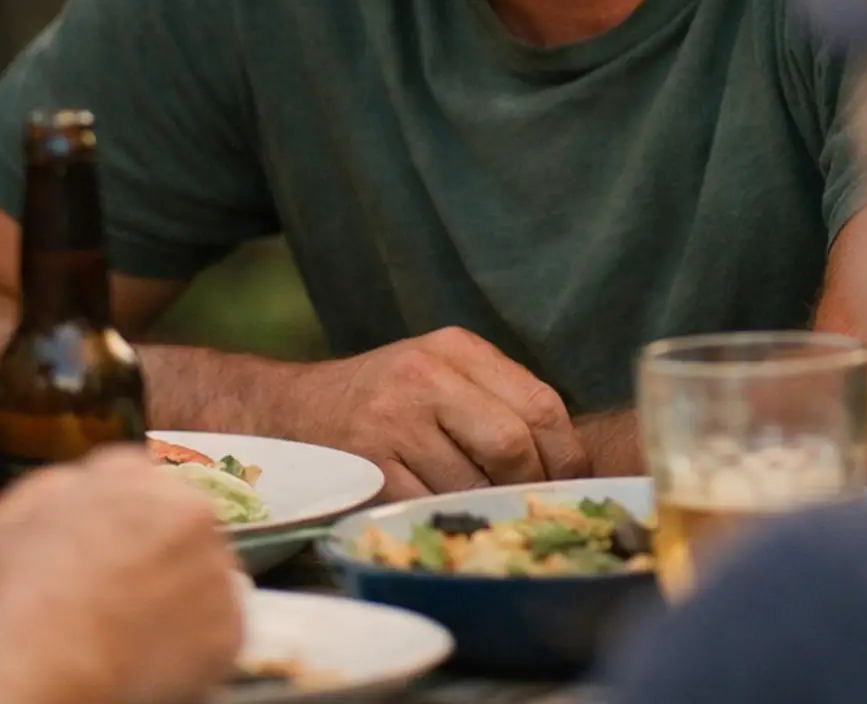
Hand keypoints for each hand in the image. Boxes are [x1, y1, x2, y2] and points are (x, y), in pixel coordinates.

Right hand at [0, 447, 241, 703]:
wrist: (36, 656)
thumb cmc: (8, 593)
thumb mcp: (2, 522)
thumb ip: (48, 497)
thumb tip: (69, 495)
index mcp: (128, 475)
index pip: (135, 481)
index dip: (118, 521)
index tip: (105, 551)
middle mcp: (184, 507)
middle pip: (180, 525)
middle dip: (156, 557)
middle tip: (119, 600)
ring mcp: (214, 566)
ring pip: (203, 581)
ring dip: (178, 603)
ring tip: (131, 638)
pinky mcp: (229, 625)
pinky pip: (216, 637)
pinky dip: (193, 655)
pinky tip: (152, 667)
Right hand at [269, 327, 588, 497]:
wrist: (293, 410)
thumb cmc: (385, 398)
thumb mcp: (441, 372)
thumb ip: (497, 399)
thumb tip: (568, 461)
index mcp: (455, 348)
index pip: (539, 403)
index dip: (566, 453)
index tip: (573, 480)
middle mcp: (424, 377)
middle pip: (511, 444)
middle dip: (530, 485)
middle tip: (531, 503)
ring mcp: (392, 423)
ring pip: (472, 483)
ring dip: (487, 507)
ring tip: (487, 510)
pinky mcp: (369, 467)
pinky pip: (430, 506)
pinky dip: (447, 517)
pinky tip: (447, 514)